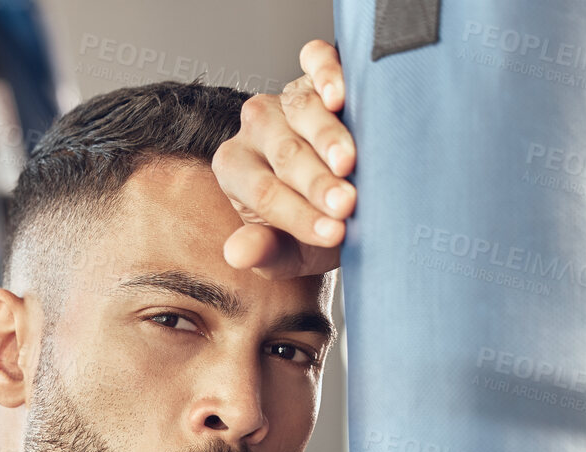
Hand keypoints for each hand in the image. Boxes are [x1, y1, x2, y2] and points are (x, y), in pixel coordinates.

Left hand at [211, 40, 355, 278]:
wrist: (348, 200)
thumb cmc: (316, 227)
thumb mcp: (289, 252)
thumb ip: (264, 252)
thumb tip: (236, 255)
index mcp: (235, 169)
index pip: (264, 193)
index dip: (299, 215)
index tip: (332, 234)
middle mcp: (254, 129)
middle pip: (284, 152)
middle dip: (316, 183)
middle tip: (346, 206)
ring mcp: (283, 97)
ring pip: (302, 110)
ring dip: (328, 138)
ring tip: (350, 164)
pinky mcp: (313, 73)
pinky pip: (314, 62)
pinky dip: (326, 73)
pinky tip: (339, 96)